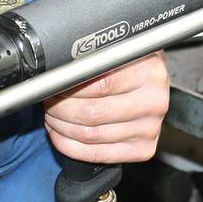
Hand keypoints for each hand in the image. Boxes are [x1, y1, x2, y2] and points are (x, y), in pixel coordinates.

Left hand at [43, 52, 169, 163]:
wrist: (153, 81)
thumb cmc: (132, 63)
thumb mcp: (119, 47)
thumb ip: (95, 57)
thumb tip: (59, 70)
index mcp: (149, 71)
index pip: (98, 85)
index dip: (67, 88)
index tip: (51, 85)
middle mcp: (154, 102)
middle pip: (91, 113)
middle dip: (59, 108)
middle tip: (49, 99)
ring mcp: (150, 129)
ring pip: (90, 135)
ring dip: (61, 126)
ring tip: (53, 114)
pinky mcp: (144, 149)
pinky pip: (97, 154)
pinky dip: (70, 146)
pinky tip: (62, 134)